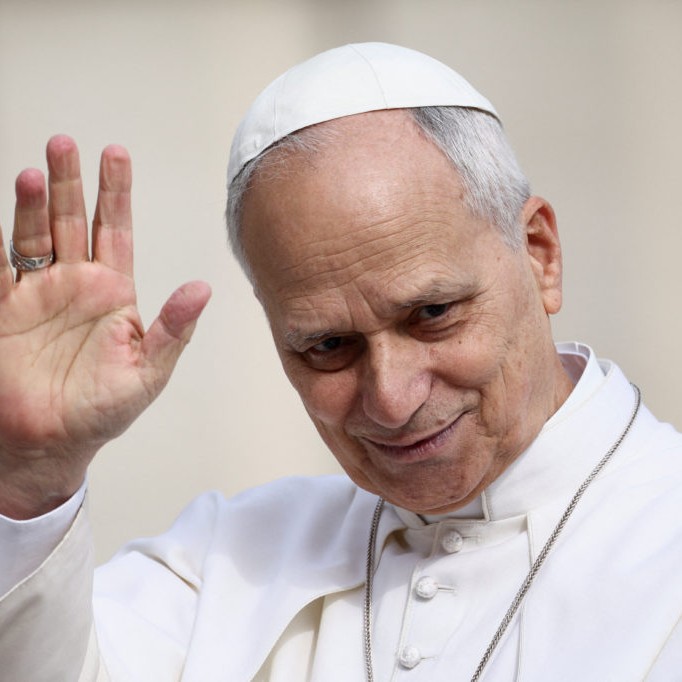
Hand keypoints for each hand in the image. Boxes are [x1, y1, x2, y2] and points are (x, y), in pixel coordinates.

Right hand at [0, 136, 210, 517]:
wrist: (51, 442)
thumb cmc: (102, 410)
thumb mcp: (149, 370)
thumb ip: (173, 328)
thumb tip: (202, 288)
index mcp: (112, 293)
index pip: (114, 230)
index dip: (114, 192)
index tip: (115, 154)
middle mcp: (74, 284)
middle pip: (71, 220)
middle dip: (69, 182)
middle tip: (66, 145)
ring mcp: (36, 294)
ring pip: (32, 234)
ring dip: (31, 203)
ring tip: (35, 171)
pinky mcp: (3, 310)